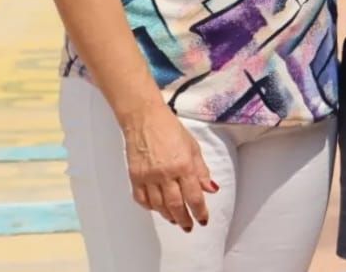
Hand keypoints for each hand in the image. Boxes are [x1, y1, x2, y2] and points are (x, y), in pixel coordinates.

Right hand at [121, 102, 217, 230]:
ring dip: (168, 215)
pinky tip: (157, 208)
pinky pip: (142, 199)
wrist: (145, 119)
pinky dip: (151, 207)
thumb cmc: (171, 129)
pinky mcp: (135, 177)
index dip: (199, 211)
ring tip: (175, 219)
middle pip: (176, 205)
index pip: (194, 195)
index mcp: (183, 164)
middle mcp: (165, 173)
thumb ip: (201, 170)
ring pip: (159, 205)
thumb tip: (211, 189)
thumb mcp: (193, 146)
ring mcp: (148, 177)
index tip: (203, 220)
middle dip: (184, 219)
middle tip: (189, 226)